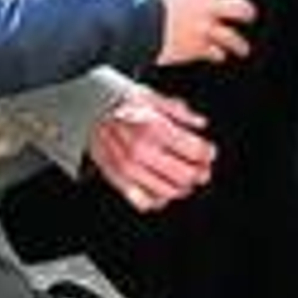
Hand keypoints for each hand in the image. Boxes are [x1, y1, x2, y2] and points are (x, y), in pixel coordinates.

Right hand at [87, 90, 215, 210]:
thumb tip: (200, 123)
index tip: (209, 152)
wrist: (89, 109)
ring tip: (186, 181)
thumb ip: (180, 111)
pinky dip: (157, 200)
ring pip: (168, 192)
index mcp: (154, 128)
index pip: (195, 151)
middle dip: (200, 174)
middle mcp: (142, 151)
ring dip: (182, 188)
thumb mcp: (153, 96)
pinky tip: (163, 190)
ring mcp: (129, 168)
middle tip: (202, 169)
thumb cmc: (121, 101)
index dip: (208, 153)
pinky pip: (144, 202)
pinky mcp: (118, 180)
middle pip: (186, 175)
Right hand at [148, 0, 254, 65]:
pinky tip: (218, 56)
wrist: (137, 22)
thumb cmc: (144, 0)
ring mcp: (204, 29)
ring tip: (243, 49)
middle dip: (247, 12)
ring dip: (240, 45)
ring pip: (233, 37)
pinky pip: (215, 54)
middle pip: (239, 8)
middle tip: (248, 16)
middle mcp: (206, 7)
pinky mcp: (197, 48)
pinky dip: (217, 55)